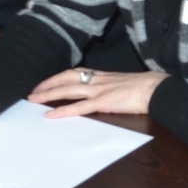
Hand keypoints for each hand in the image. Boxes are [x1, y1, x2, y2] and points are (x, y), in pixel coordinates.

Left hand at [27, 69, 170, 117]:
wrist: (156, 88)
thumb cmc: (144, 87)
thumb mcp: (123, 83)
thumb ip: (110, 86)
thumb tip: (103, 94)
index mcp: (102, 75)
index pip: (74, 72)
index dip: (57, 77)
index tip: (45, 82)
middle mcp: (97, 80)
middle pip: (66, 78)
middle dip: (47, 84)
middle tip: (32, 92)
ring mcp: (100, 90)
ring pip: (68, 89)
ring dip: (49, 94)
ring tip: (34, 100)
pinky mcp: (104, 102)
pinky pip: (80, 107)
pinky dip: (63, 110)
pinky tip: (51, 115)